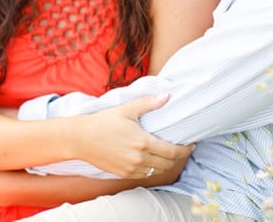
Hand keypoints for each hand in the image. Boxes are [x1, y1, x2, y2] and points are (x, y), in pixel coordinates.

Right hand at [76, 94, 193, 178]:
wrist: (81, 138)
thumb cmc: (103, 122)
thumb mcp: (126, 109)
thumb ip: (148, 103)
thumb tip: (166, 96)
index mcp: (142, 142)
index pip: (172, 151)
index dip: (185, 150)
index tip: (191, 144)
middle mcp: (139, 159)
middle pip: (167, 163)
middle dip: (178, 157)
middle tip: (183, 148)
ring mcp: (131, 168)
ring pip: (157, 171)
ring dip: (166, 164)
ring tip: (168, 154)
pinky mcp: (123, 174)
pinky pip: (145, 175)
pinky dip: (152, 169)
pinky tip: (152, 160)